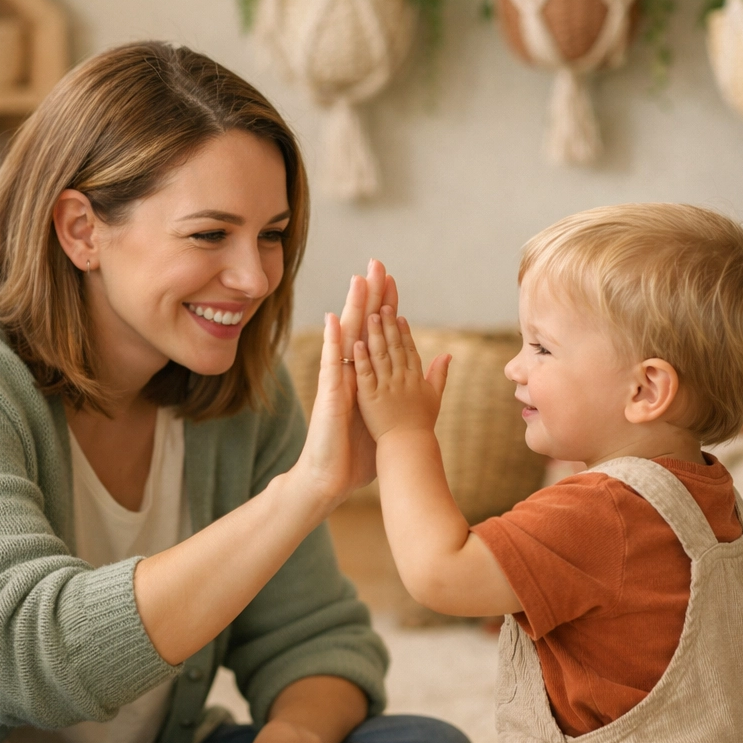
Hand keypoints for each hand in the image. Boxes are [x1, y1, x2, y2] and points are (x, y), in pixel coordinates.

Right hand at [337, 260, 397, 483]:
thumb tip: (411, 385)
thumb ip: (397, 396)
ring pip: (347, 336)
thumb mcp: (384, 418)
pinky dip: (334, 340)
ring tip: (359, 278)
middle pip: (362, 326)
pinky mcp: (331, 393)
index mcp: (366, 376)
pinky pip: (332, 361)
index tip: (394, 282)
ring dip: (353, 307)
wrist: (331, 478)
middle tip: (377, 264)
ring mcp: (339, 380)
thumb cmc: (356, 453)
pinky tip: (336, 318)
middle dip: (371, 295)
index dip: (386, 308)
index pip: (377, 334)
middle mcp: (350, 371)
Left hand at [354, 307, 450, 442]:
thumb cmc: (421, 426)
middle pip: (395, 347)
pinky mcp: (370, 398)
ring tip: (370, 316)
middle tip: (382, 305)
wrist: (409, 449)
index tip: (398, 315)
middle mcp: (402, 379)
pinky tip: (357, 343)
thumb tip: (448, 354)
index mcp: (415, 379)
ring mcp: (386, 388)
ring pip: (380, 356)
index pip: (409, 350)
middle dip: (388, 325)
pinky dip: (361, 358)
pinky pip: (365, 374)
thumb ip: (439, 374)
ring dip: (375, 334)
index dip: (403, 332)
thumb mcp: (434, 397)